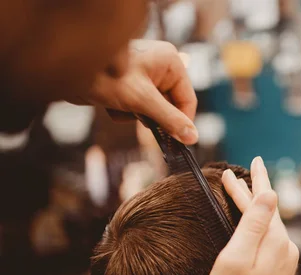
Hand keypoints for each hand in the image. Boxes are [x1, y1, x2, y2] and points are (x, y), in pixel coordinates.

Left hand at [70, 39, 197, 143]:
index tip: (176, 143)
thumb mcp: (142, 102)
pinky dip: (126, 112)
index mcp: (170, 62)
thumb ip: (169, 120)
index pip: (187, 100)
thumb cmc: (105, 78)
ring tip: (119, 105)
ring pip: (154, 109)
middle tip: (137, 118)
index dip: (181, 122)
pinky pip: (139, 107)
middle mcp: (161, 66)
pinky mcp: (131, 85)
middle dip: (151, 116)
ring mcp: (146, 75)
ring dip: (136, 115)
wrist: (64, 72)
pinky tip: (111, 104)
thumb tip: (193, 138)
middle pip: (171, 106)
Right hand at [203, 157, 298, 274]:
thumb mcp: (236, 258)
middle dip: (255, 191)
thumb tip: (271, 193)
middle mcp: (285, 251)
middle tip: (246, 171)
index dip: (255, 181)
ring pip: (270, 227)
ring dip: (257, 209)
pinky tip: (255, 229)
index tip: (252, 161)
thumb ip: (254, 225)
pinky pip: (270, 242)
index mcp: (275, 242)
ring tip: (246, 194)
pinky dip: (260, 228)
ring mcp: (284, 265)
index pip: (265, 202)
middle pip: (268, 212)